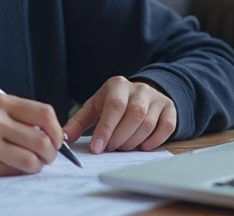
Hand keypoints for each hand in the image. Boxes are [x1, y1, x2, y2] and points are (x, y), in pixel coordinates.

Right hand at [0, 93, 63, 176]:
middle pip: (43, 139)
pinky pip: (12, 172)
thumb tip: (45, 133)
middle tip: (48, 157)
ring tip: (32, 164)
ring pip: (32, 159)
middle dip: (52, 152)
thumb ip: (13, 115)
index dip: (56, 130)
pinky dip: (19, 173)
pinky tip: (12, 169)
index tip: (56, 139)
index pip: (44, 114)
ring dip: (38, 166)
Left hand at [62, 76, 176, 153]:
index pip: (114, 106)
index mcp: (117, 85)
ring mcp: (156, 98)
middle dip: (120, 138)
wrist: (140, 94)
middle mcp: (139, 89)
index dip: (106, 129)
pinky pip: (166, 127)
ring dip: (134, 141)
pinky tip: (142, 146)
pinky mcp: (169, 108)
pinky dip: (154, 141)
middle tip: (110, 148)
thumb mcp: (95, 106)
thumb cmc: (113, 103)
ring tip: (123, 147)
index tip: (97, 148)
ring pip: (148, 123)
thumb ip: (79, 122)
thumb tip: (63, 137)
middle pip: (133, 116)